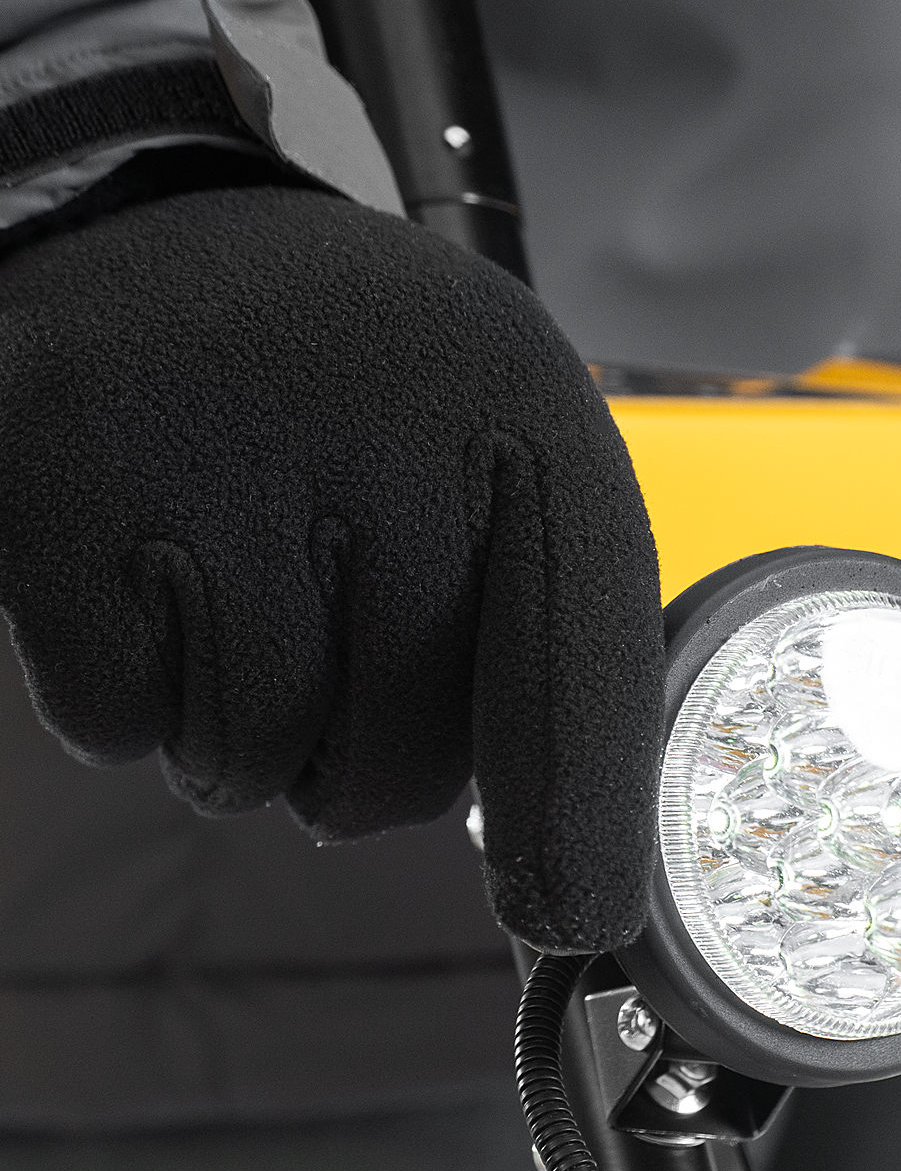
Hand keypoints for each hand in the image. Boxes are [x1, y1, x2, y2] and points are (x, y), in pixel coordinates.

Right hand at [0, 185, 662, 952]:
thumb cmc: (362, 412)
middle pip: (405, 758)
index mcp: (520, 410)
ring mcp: (205, 439)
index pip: (578, 652)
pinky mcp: (48, 474)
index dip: (577, 810)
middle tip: (342, 650)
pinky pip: (116, 722)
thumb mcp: (499, 476)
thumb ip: (550, 653)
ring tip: (242, 593)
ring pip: (250, 759)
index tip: (566, 918)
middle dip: (374, 766)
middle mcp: (380, 413)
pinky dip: (133, 700)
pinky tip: (150, 576)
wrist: (161, 252)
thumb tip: (571, 895)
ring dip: (247, 738)